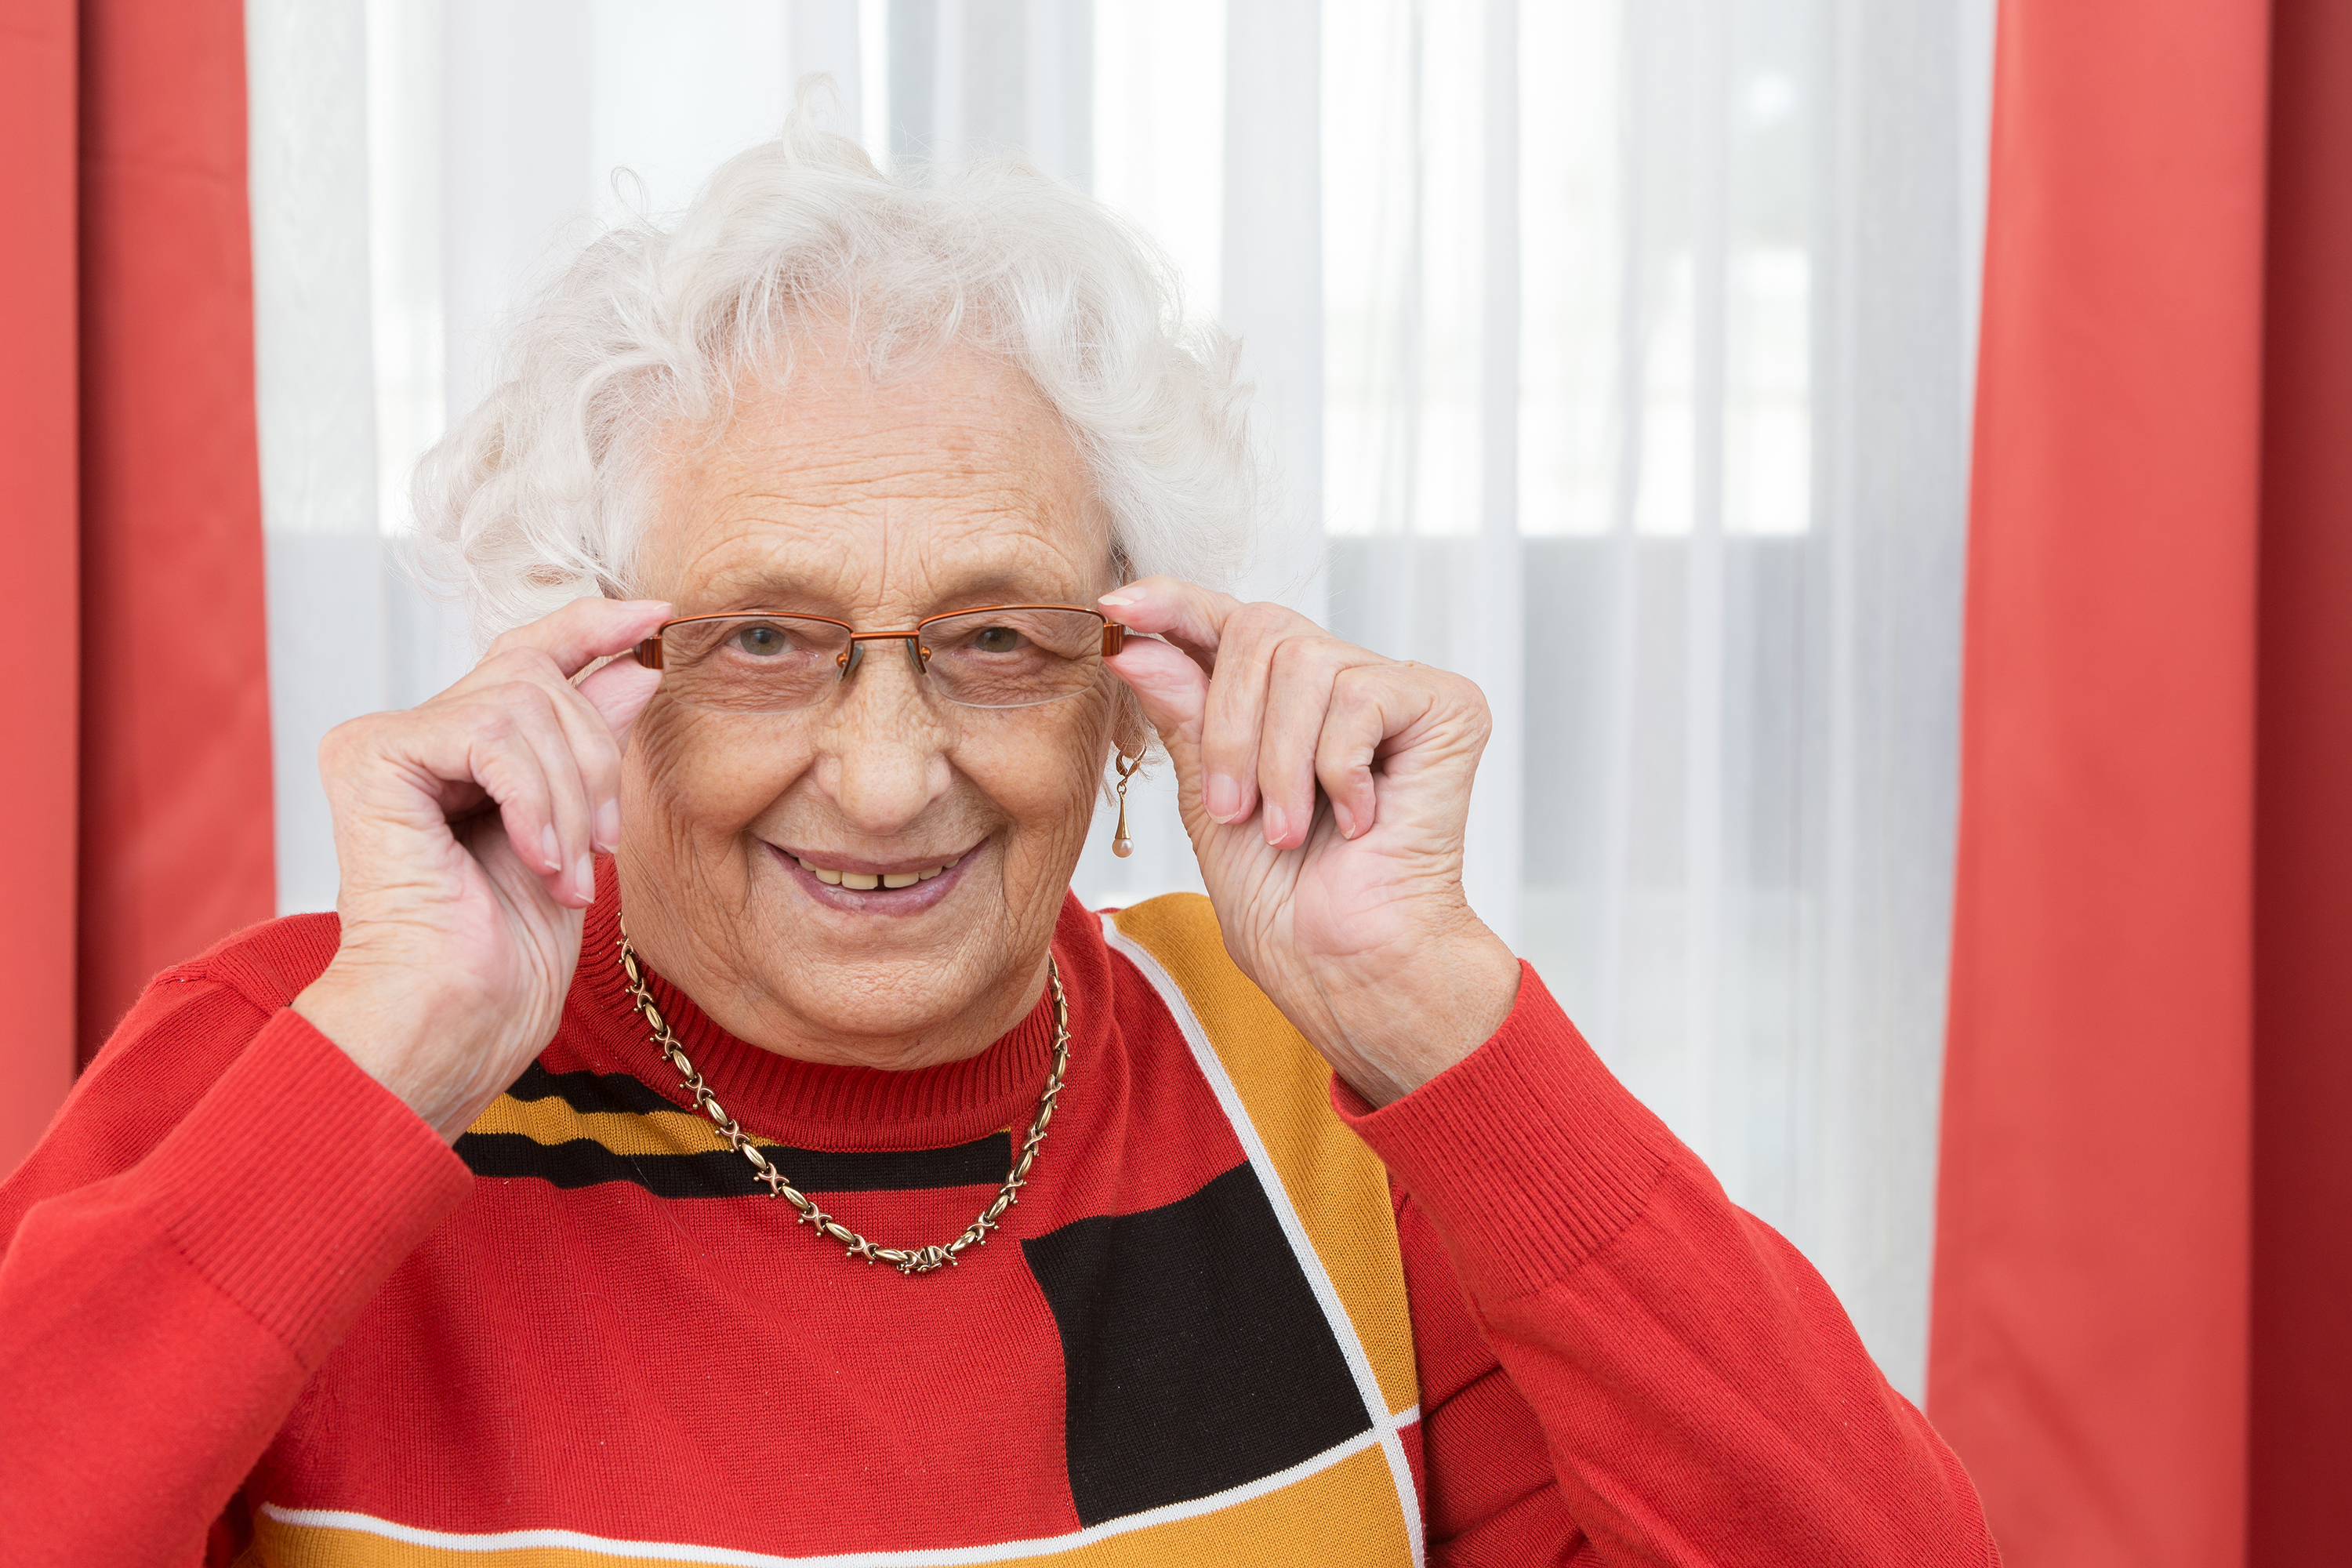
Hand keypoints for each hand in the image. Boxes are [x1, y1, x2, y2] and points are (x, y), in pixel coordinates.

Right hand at [291, 598, 669, 1139]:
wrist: (452, 1023)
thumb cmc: (504, 960)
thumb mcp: (575, 835)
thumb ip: (588, 747)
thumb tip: (633, 669)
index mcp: (453, 753)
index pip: (528, 658)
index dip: (594, 627)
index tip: (659, 615)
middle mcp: (408, 736)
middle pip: (538, 680)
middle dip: (594, 764)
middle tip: (599, 849)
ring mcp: (382, 741)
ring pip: (524, 706)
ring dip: (570, 799)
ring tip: (564, 872)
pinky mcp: (369, 754)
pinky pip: (492, 736)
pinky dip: (535, 801)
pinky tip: (536, 861)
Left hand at [1102, 580, 1519, 1105]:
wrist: (1349, 966)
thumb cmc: (1288, 905)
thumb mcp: (1208, 800)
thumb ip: (1183, 716)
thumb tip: (1136, 644)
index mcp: (1281, 701)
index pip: (1227, 621)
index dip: (1172, 603)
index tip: (1116, 605)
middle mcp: (1343, 680)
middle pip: (1260, 632)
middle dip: (1229, 728)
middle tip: (1236, 810)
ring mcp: (1398, 688)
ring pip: (1305, 664)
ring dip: (1281, 764)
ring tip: (1291, 831)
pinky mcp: (1446, 705)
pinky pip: (1360, 696)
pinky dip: (1338, 770)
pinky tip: (1360, 821)